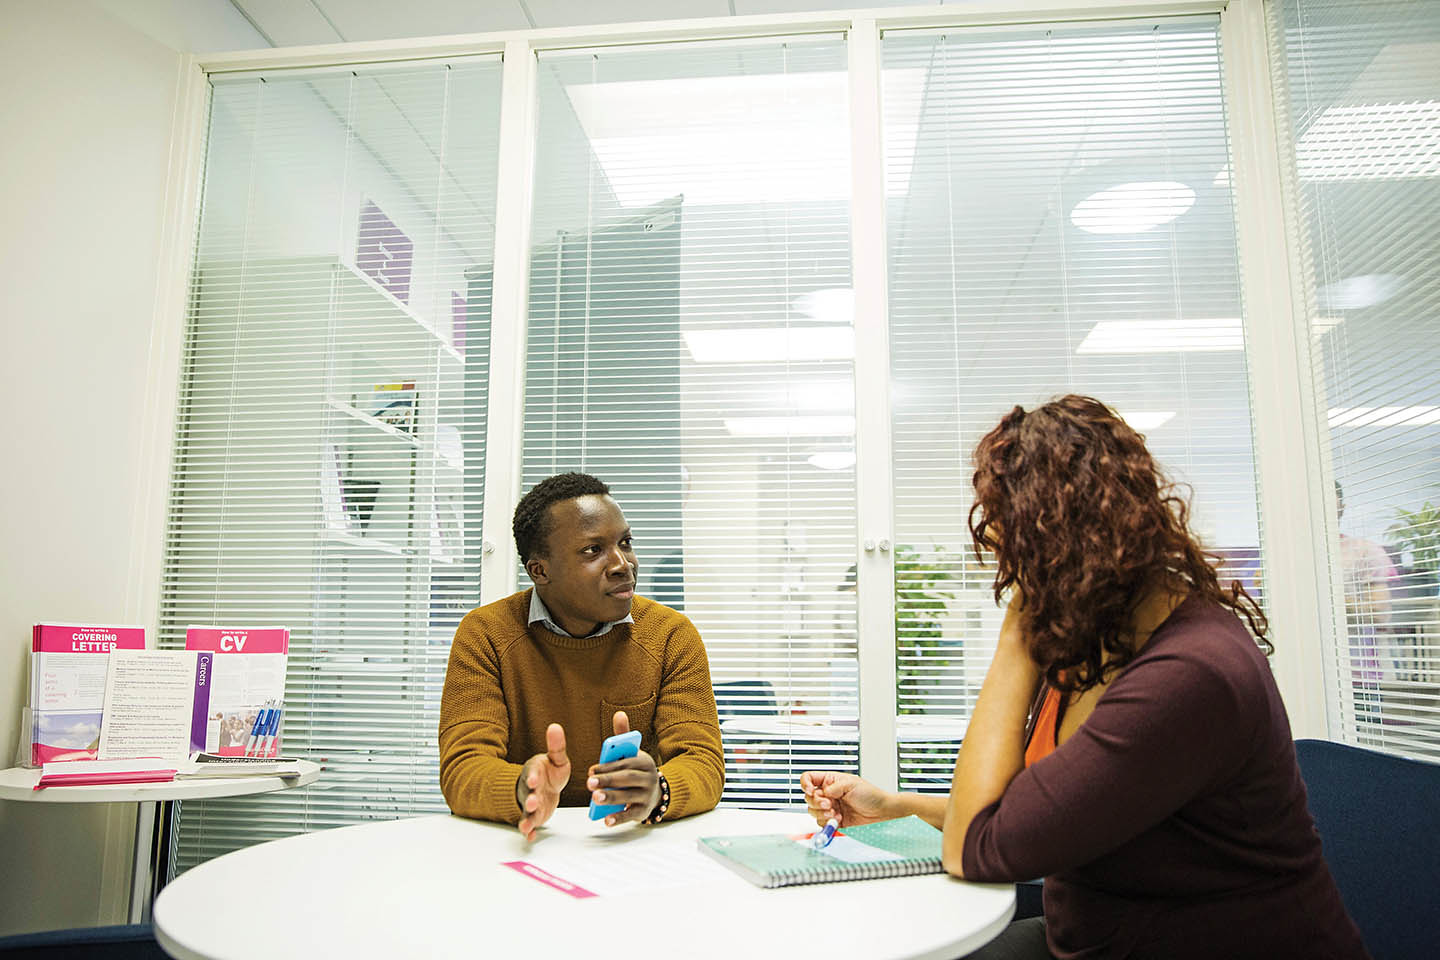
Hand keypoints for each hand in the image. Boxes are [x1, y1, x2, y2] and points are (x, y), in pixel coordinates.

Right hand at [517, 723, 569, 841]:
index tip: (534, 779)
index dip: (532, 777)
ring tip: (526, 826)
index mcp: (534, 772)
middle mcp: (529, 789)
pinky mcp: (534, 816)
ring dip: (526, 819)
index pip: (531, 773)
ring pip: (527, 812)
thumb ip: (556, 746)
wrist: (544, 786)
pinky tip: (530, 837)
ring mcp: (531, 804)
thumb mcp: (556, 758)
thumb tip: (555, 726)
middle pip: (527, 795)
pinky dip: (529, 831)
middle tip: (532, 803)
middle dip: (529, 800)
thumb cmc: (549, 772)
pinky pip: (530, 825)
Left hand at [587, 711, 658, 826]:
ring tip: (595, 798)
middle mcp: (649, 778)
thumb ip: (623, 737)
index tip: (591, 770)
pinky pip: (632, 814)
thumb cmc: (636, 770)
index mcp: (644, 761)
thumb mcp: (632, 753)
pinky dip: (619, 818)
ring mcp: (647, 795)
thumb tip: (619, 713)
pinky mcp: (644, 811)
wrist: (656, 791)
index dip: (607, 766)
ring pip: (629, 796)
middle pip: (628, 778)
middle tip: (589, 783)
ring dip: (612, 797)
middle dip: (608, 780)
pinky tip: (606, 820)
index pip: (625, 763)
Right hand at [800, 771, 891, 827]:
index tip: (810, 790)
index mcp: (830, 781)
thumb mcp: (851, 783)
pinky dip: (828, 823)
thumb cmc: (871, 795)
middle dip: (817, 802)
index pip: (809, 779)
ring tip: (835, 813)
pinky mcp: (834, 822)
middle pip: (809, 798)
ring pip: (813, 812)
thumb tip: (822, 792)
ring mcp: (830, 809)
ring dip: (822, 813)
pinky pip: (822, 823)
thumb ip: (833, 787)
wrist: (882, 813)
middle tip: (829, 804)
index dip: (805, 784)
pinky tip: (839, 820)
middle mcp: (828, 795)